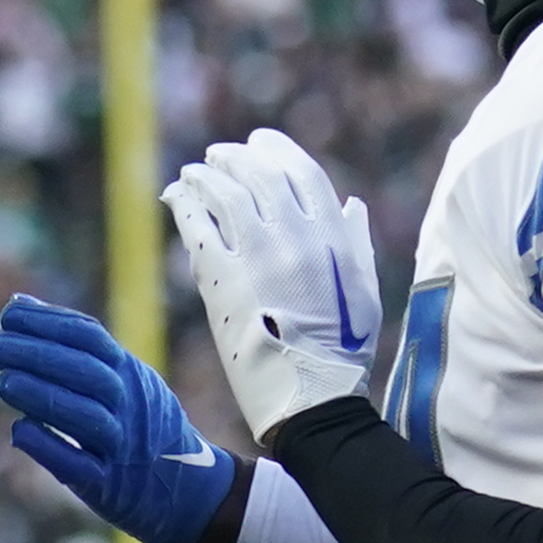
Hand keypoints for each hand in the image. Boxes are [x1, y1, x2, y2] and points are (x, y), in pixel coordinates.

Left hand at [0, 294, 241, 542]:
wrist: (188, 488)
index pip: (90, 337)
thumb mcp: (121, 377)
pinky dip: (49, 447)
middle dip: (37, 354)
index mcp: (130, 373)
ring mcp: (123, 446)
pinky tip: (19, 430)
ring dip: (41, 396)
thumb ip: (73, 347)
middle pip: (87, 372)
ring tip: (3, 382)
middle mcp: (130, 405)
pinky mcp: (110, 486)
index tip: (8, 316)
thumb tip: (18, 307)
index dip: (47, 322)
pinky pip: (80, 466)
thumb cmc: (137, 423)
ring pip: (86, 416)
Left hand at [163, 130, 382, 434]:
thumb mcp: (365, 291)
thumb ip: (355, 242)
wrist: (311, 398)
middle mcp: (295, 238)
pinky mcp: (222, 280)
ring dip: (205, 175)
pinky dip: (184, 203)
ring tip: (194, 173)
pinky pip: (197, 226)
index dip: (276, 150)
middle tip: (218, 155)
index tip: (259, 143)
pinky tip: (176, 195)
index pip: (301, 171)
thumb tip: (351, 203)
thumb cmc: (343, 352)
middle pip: (259, 174)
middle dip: (235, 157)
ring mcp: (257, 257)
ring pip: (224, 193)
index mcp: (332, 236)